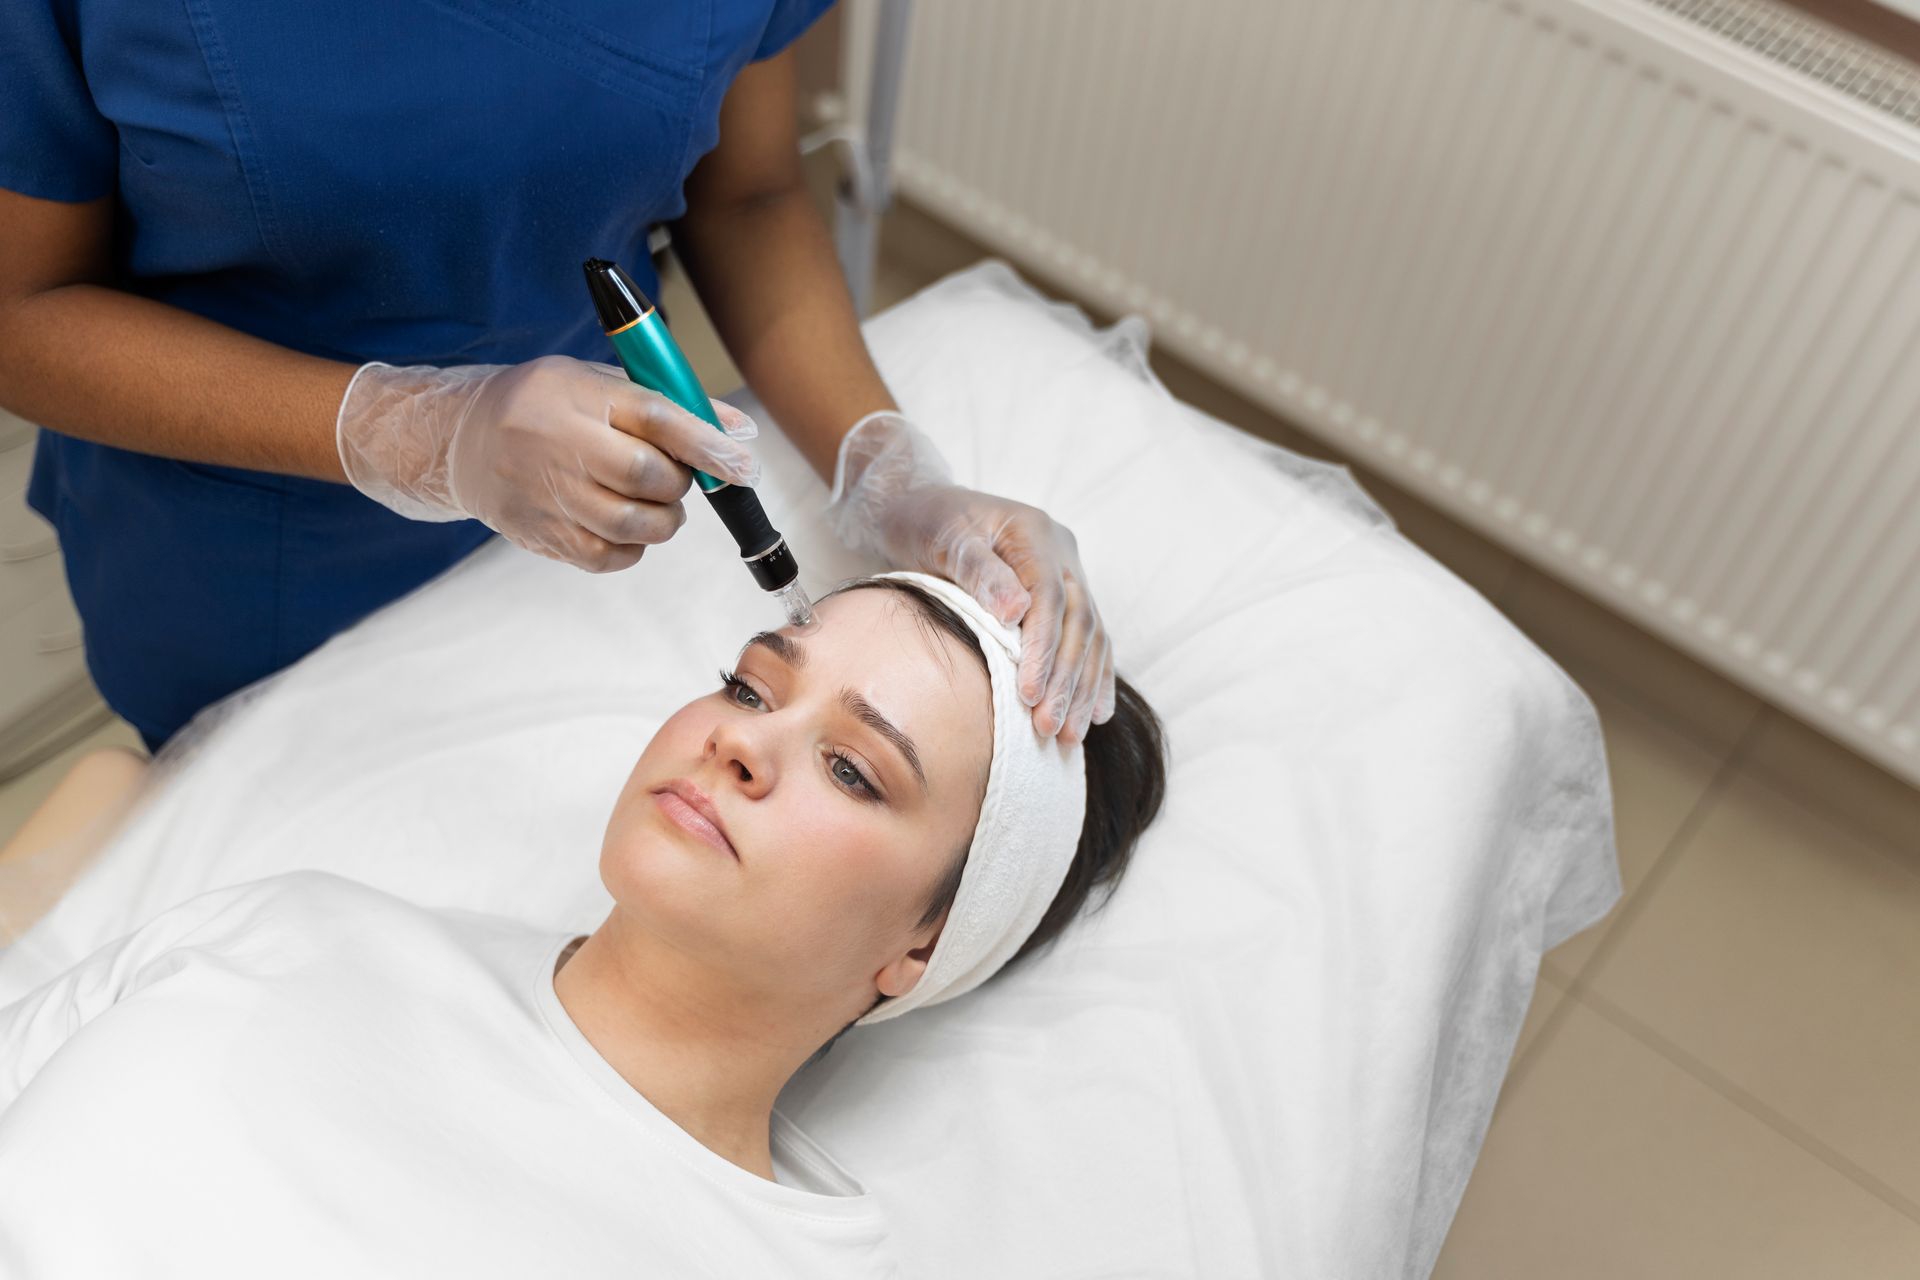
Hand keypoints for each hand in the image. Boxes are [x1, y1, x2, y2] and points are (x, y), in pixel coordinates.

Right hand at [336, 355, 759, 571]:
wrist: (462, 441)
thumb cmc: (545, 406)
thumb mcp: (600, 383)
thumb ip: (671, 407)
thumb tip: (740, 433)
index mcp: (575, 393)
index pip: (654, 418)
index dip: (706, 442)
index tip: (743, 463)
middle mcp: (557, 443)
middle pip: (647, 476)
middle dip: (679, 482)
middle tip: (674, 476)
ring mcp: (545, 494)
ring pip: (634, 524)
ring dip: (663, 518)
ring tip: (651, 499)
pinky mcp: (541, 535)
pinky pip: (610, 556)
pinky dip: (633, 546)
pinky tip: (622, 522)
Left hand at [824, 412, 1114, 744]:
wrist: (921, 504)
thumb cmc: (927, 522)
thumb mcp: (943, 539)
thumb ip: (979, 570)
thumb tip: (1016, 610)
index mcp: (1035, 533)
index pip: (1051, 598)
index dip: (1044, 649)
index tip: (1030, 694)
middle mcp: (1061, 552)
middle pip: (1078, 621)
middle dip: (1066, 679)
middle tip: (1050, 727)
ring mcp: (1067, 572)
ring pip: (1090, 634)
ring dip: (1082, 687)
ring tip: (1069, 734)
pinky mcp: (1061, 594)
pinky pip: (1088, 637)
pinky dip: (1092, 676)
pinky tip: (1095, 713)